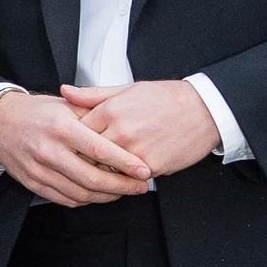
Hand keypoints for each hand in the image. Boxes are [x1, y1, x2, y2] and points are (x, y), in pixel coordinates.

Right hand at [0, 91, 150, 206]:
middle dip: (121, 186)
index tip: (143, 170)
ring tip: (123, 191)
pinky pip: (66, 199)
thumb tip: (123, 126)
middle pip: (92, 177)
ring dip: (107, 196)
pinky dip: (87, 199)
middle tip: (140, 186)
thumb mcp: (65, 104)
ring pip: (81, 192)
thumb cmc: (36, 112)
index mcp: (60, 127)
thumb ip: (93, 114)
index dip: (124, 162)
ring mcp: (40, 170)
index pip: (98, 149)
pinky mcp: (34, 183)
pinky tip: (99, 194)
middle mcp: (49, 150)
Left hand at [60, 81, 220, 176]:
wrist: (201, 110)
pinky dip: (123, 177)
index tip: (72, 141)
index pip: (77, 131)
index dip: (73, 138)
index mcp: (110, 111)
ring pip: (106, 169)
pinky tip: (123, 171)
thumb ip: (92, 94)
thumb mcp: (125, 89)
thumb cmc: (165, 98)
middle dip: (83, 157)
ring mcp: (135, 152)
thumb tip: (65, 92)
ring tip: (102, 166)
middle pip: (87, 154)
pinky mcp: (150, 168)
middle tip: (80, 158)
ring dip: (102, 169)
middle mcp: (120, 132)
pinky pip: (127, 178)